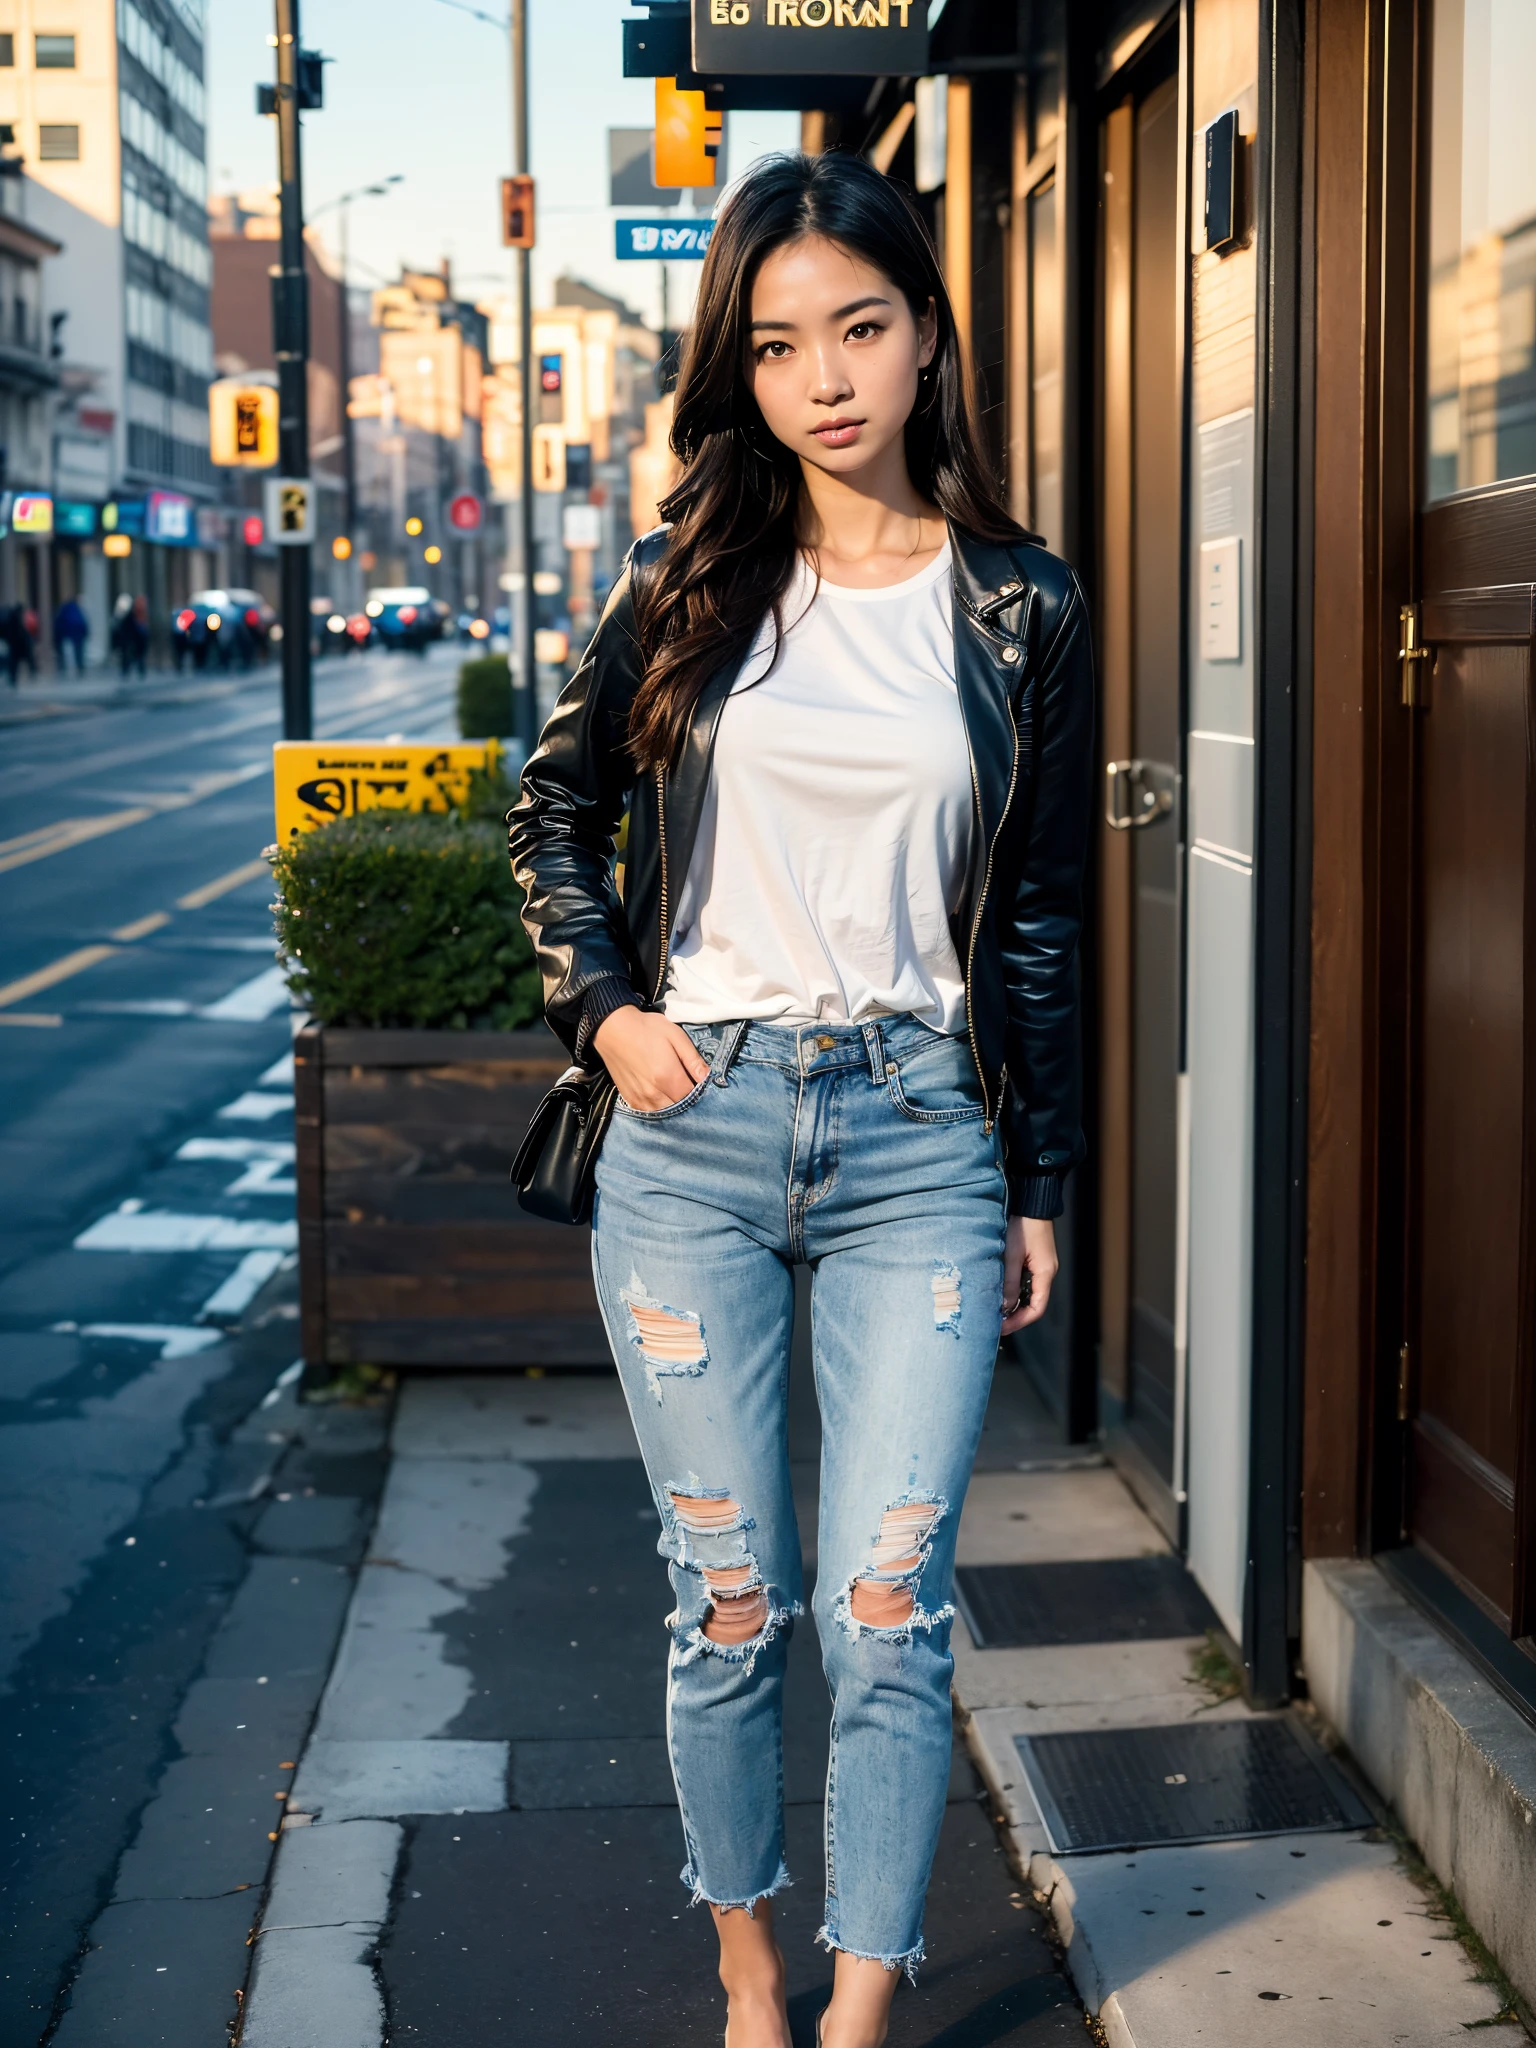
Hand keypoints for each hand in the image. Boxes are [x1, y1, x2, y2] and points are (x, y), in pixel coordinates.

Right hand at [593, 1005, 710, 1111]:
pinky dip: (659, 1108)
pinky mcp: (630, 1100)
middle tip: (688, 1086)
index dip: (700, 1091)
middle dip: (688, 1100)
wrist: (613, 1029)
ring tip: (674, 1091)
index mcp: (667, 1076)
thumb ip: (692, 1059)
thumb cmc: (646, 1029)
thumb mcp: (675, 1036)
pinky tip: (661, 1096)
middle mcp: (654, 1093)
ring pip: (665, 1112)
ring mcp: (640, 1098)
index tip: (699, 1082)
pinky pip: (650, 1112)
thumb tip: (707, 1077)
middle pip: (679, 1108)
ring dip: (673, 1105)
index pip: (692, 1096)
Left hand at [1002, 1215, 1055, 1334]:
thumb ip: (1009, 1282)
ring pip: (1027, 1292)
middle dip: (1014, 1314)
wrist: (1030, 1200)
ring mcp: (1040, 1265)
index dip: (1019, 1321)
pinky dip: (1012, 1288)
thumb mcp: (1012, 1255)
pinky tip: (997, 1290)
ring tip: (992, 1308)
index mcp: (1045, 1273)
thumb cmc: (1023, 1224)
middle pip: (1032, 1303)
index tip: (1001, 1328)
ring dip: (1011, 1301)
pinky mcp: (1033, 1258)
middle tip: (994, 1321)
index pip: (1037, 1308)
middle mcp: (1045, 1272)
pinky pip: (1024, 1280)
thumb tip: (1004, 1307)